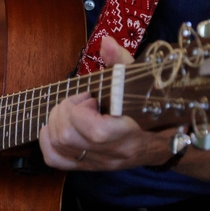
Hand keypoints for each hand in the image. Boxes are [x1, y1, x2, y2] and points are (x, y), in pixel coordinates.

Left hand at [38, 36, 171, 171]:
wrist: (161, 143)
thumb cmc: (150, 109)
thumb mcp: (141, 81)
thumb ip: (122, 62)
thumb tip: (106, 43)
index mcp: (130, 134)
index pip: (96, 132)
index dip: (82, 111)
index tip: (91, 97)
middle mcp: (113, 154)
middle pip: (68, 137)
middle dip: (65, 110)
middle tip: (80, 100)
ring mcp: (98, 163)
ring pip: (58, 145)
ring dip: (57, 120)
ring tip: (74, 110)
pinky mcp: (87, 167)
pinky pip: (54, 159)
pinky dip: (48, 138)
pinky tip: (60, 124)